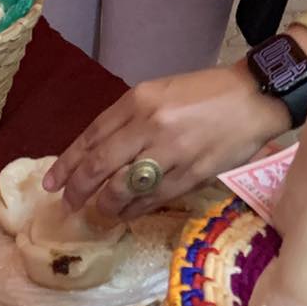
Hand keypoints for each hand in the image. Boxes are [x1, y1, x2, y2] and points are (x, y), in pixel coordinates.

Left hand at [44, 65, 292, 218]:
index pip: (92, 137)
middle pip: (100, 167)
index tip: (52, 183)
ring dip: (105, 206)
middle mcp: (150, 125)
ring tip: (99, 212)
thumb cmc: (206, 93)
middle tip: (70, 204)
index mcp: (139, 100)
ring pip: (124, 189)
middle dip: (79, 190)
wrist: (254, 98)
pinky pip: (152, 199)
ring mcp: (171, 152)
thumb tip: (98, 154)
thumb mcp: (160, 92)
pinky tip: (126, 213)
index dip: (67, 164)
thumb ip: (130, 119)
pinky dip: (134, 210)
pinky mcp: (191, 174)